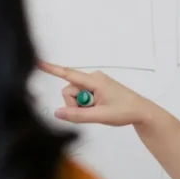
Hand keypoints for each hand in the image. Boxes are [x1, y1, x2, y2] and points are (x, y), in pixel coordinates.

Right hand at [38, 61, 155, 126]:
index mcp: (94, 80)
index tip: (38, 63)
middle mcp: (93, 78)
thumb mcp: (101, 116)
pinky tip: (99, 108)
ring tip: (99, 111)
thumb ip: (78, 116)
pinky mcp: (96, 88)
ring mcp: (95, 83)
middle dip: (75, 104)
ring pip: (75, 96)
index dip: (52, 69)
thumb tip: (57, 113)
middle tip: (93, 112)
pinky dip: (86, 105)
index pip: (68, 74)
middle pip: (69, 91)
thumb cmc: (125, 111)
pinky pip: (83, 97)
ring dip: (82, 106)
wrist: (141, 111)